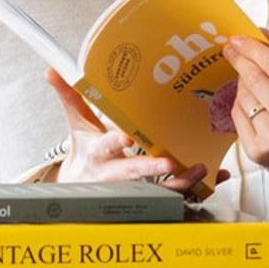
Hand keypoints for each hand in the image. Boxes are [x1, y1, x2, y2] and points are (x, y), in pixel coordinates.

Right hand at [43, 69, 213, 193]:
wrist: (84, 187)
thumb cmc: (85, 151)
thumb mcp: (76, 125)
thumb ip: (69, 97)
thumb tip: (51, 71)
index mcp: (99, 154)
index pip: (106, 147)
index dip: (115, 142)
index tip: (125, 138)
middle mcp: (117, 175)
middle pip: (134, 174)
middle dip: (152, 170)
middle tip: (170, 162)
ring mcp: (135, 188)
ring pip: (159, 190)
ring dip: (181, 182)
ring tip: (200, 168)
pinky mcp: (152, 196)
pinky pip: (178, 196)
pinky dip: (200, 188)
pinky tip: (217, 176)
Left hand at [223, 32, 268, 210]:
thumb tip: (264, 34)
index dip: (251, 47)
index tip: (238, 38)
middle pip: (254, 78)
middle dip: (239, 59)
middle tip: (231, 47)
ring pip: (243, 96)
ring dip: (242, 82)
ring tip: (251, 80)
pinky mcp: (256, 151)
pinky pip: (237, 116)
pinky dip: (240, 104)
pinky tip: (252, 103)